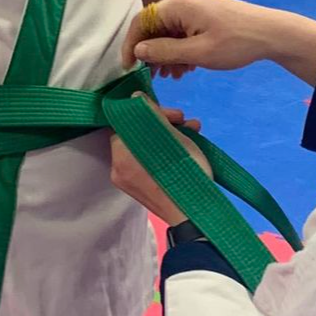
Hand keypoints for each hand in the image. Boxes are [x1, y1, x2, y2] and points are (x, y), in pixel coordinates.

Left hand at [110, 96, 211, 224]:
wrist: (196, 218)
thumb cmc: (185, 175)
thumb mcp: (173, 138)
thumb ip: (152, 115)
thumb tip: (134, 97)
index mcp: (120, 154)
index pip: (127, 122)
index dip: (148, 111)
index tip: (171, 113)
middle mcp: (118, 168)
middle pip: (137, 134)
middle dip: (162, 123)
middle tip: (184, 119)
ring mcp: (130, 181)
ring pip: (146, 148)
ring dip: (169, 135)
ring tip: (194, 130)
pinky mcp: (142, 190)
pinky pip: (149, 163)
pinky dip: (165, 152)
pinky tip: (189, 145)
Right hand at [123, 0, 315, 86]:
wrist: (272, 33)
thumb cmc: (236, 43)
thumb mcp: (198, 53)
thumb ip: (164, 51)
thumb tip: (138, 51)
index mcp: (177, 4)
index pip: (142, 22)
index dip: (131, 45)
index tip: (128, 68)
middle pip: (154, 25)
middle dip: (153, 52)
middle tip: (157, 77)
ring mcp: (192, 2)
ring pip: (168, 28)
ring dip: (168, 52)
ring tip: (175, 75)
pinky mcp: (202, 9)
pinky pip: (181, 27)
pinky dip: (180, 46)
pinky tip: (186, 65)